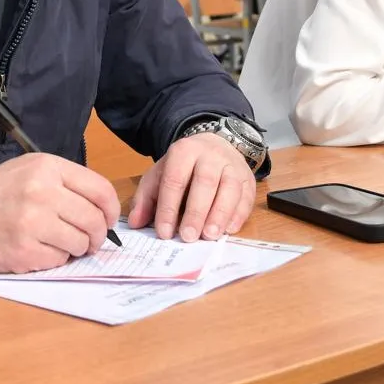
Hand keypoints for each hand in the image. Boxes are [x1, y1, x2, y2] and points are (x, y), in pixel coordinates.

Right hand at [0, 153, 119, 273]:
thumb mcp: (30, 170)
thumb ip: (66, 182)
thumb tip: (102, 208)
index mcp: (48, 167)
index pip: (100, 190)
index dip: (111, 210)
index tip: (107, 220)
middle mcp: (43, 192)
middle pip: (94, 220)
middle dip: (97, 235)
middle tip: (89, 240)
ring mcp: (34, 223)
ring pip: (81, 243)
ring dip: (76, 248)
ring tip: (60, 243)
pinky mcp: (26, 250)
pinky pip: (60, 259)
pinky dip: (56, 258)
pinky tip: (40, 249)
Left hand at [127, 133, 255, 242]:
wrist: (213, 147)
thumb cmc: (183, 167)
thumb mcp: (159, 176)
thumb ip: (146, 199)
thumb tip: (136, 223)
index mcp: (183, 151)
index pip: (175, 180)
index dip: (168, 208)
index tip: (164, 232)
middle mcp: (210, 155)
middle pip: (205, 182)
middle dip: (196, 212)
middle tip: (188, 237)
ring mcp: (232, 165)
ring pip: (229, 188)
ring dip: (220, 214)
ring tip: (210, 236)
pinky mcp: (247, 177)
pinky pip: (246, 196)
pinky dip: (238, 214)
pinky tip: (229, 230)